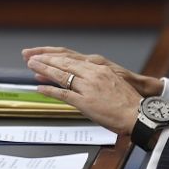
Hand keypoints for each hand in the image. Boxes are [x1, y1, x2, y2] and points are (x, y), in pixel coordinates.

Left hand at [26, 54, 141, 134]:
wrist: (138, 114)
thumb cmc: (128, 101)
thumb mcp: (113, 81)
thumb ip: (97, 77)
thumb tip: (84, 78)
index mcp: (98, 68)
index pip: (72, 58)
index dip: (55, 56)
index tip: (43, 54)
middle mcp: (92, 74)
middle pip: (64, 63)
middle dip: (46, 59)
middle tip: (31, 57)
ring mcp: (88, 88)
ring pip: (61, 75)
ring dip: (44, 70)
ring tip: (32, 67)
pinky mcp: (85, 102)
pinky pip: (64, 94)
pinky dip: (50, 91)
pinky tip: (40, 88)